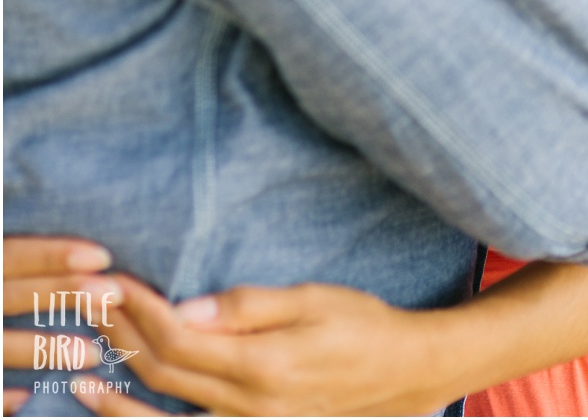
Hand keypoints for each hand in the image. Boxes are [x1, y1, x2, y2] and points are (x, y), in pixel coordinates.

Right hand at [4, 238, 113, 415]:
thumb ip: (15, 263)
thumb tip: (57, 228)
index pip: (10, 255)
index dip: (53, 254)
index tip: (102, 256)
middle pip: (10, 296)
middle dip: (62, 292)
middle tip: (113, 293)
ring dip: (46, 348)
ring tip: (94, 353)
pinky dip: (2, 396)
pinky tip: (32, 397)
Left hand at [64, 272, 457, 417]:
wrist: (403, 375)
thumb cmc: (361, 326)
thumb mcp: (311, 300)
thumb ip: (247, 307)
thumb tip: (187, 307)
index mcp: (262, 367)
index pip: (179, 339)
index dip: (141, 311)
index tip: (114, 282)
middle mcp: (250, 408)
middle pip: (165, 376)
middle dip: (123, 341)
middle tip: (91, 311)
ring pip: (169, 418)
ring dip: (123, 398)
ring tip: (81, 380)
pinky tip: (131, 413)